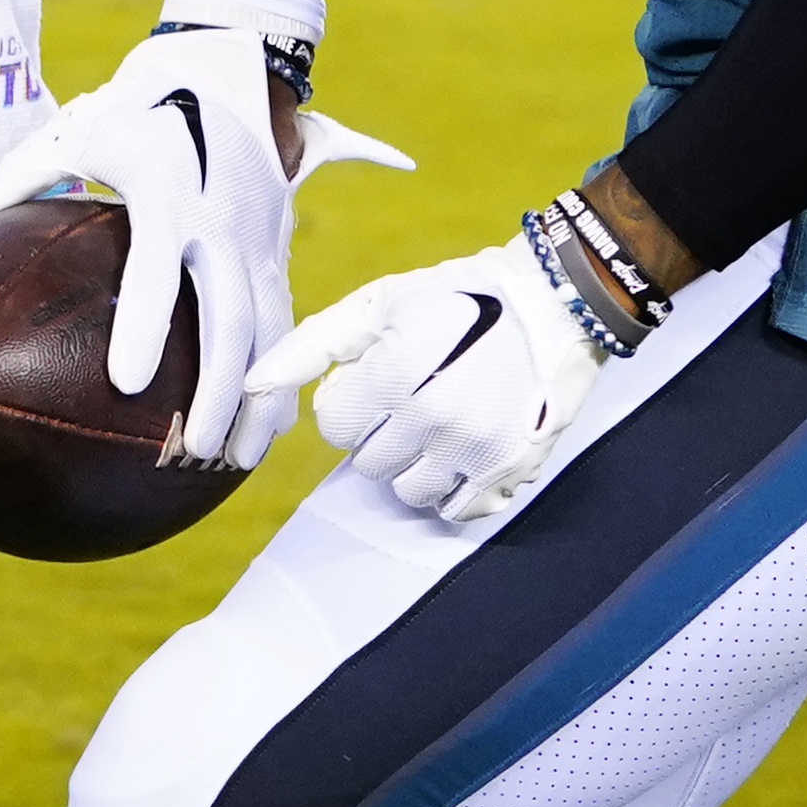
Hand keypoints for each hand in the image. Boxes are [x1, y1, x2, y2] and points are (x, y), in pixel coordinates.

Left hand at [0, 24, 410, 465]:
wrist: (232, 65)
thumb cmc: (139, 102)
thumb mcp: (75, 128)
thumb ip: (14, 177)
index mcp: (170, 193)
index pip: (159, 269)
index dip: (145, 325)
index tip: (126, 385)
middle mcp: (223, 222)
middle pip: (230, 319)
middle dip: (217, 390)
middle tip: (190, 448)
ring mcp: (259, 238)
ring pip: (271, 329)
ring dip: (259, 397)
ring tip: (235, 461)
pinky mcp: (277, 248)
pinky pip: (285, 320)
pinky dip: (278, 374)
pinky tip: (264, 425)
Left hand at [246, 238, 609, 526]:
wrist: (555, 303)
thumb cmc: (456, 297)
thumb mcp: (380, 304)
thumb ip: (312, 345)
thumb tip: (251, 384)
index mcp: (395, 371)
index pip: (332, 427)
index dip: (350, 400)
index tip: (380, 377)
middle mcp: (433, 417)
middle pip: (368, 464)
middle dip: (381, 432)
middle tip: (415, 395)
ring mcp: (475, 449)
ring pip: (408, 493)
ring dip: (414, 464)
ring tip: (439, 423)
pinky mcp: (510, 470)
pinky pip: (457, 510)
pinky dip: (454, 487)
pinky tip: (465, 448)